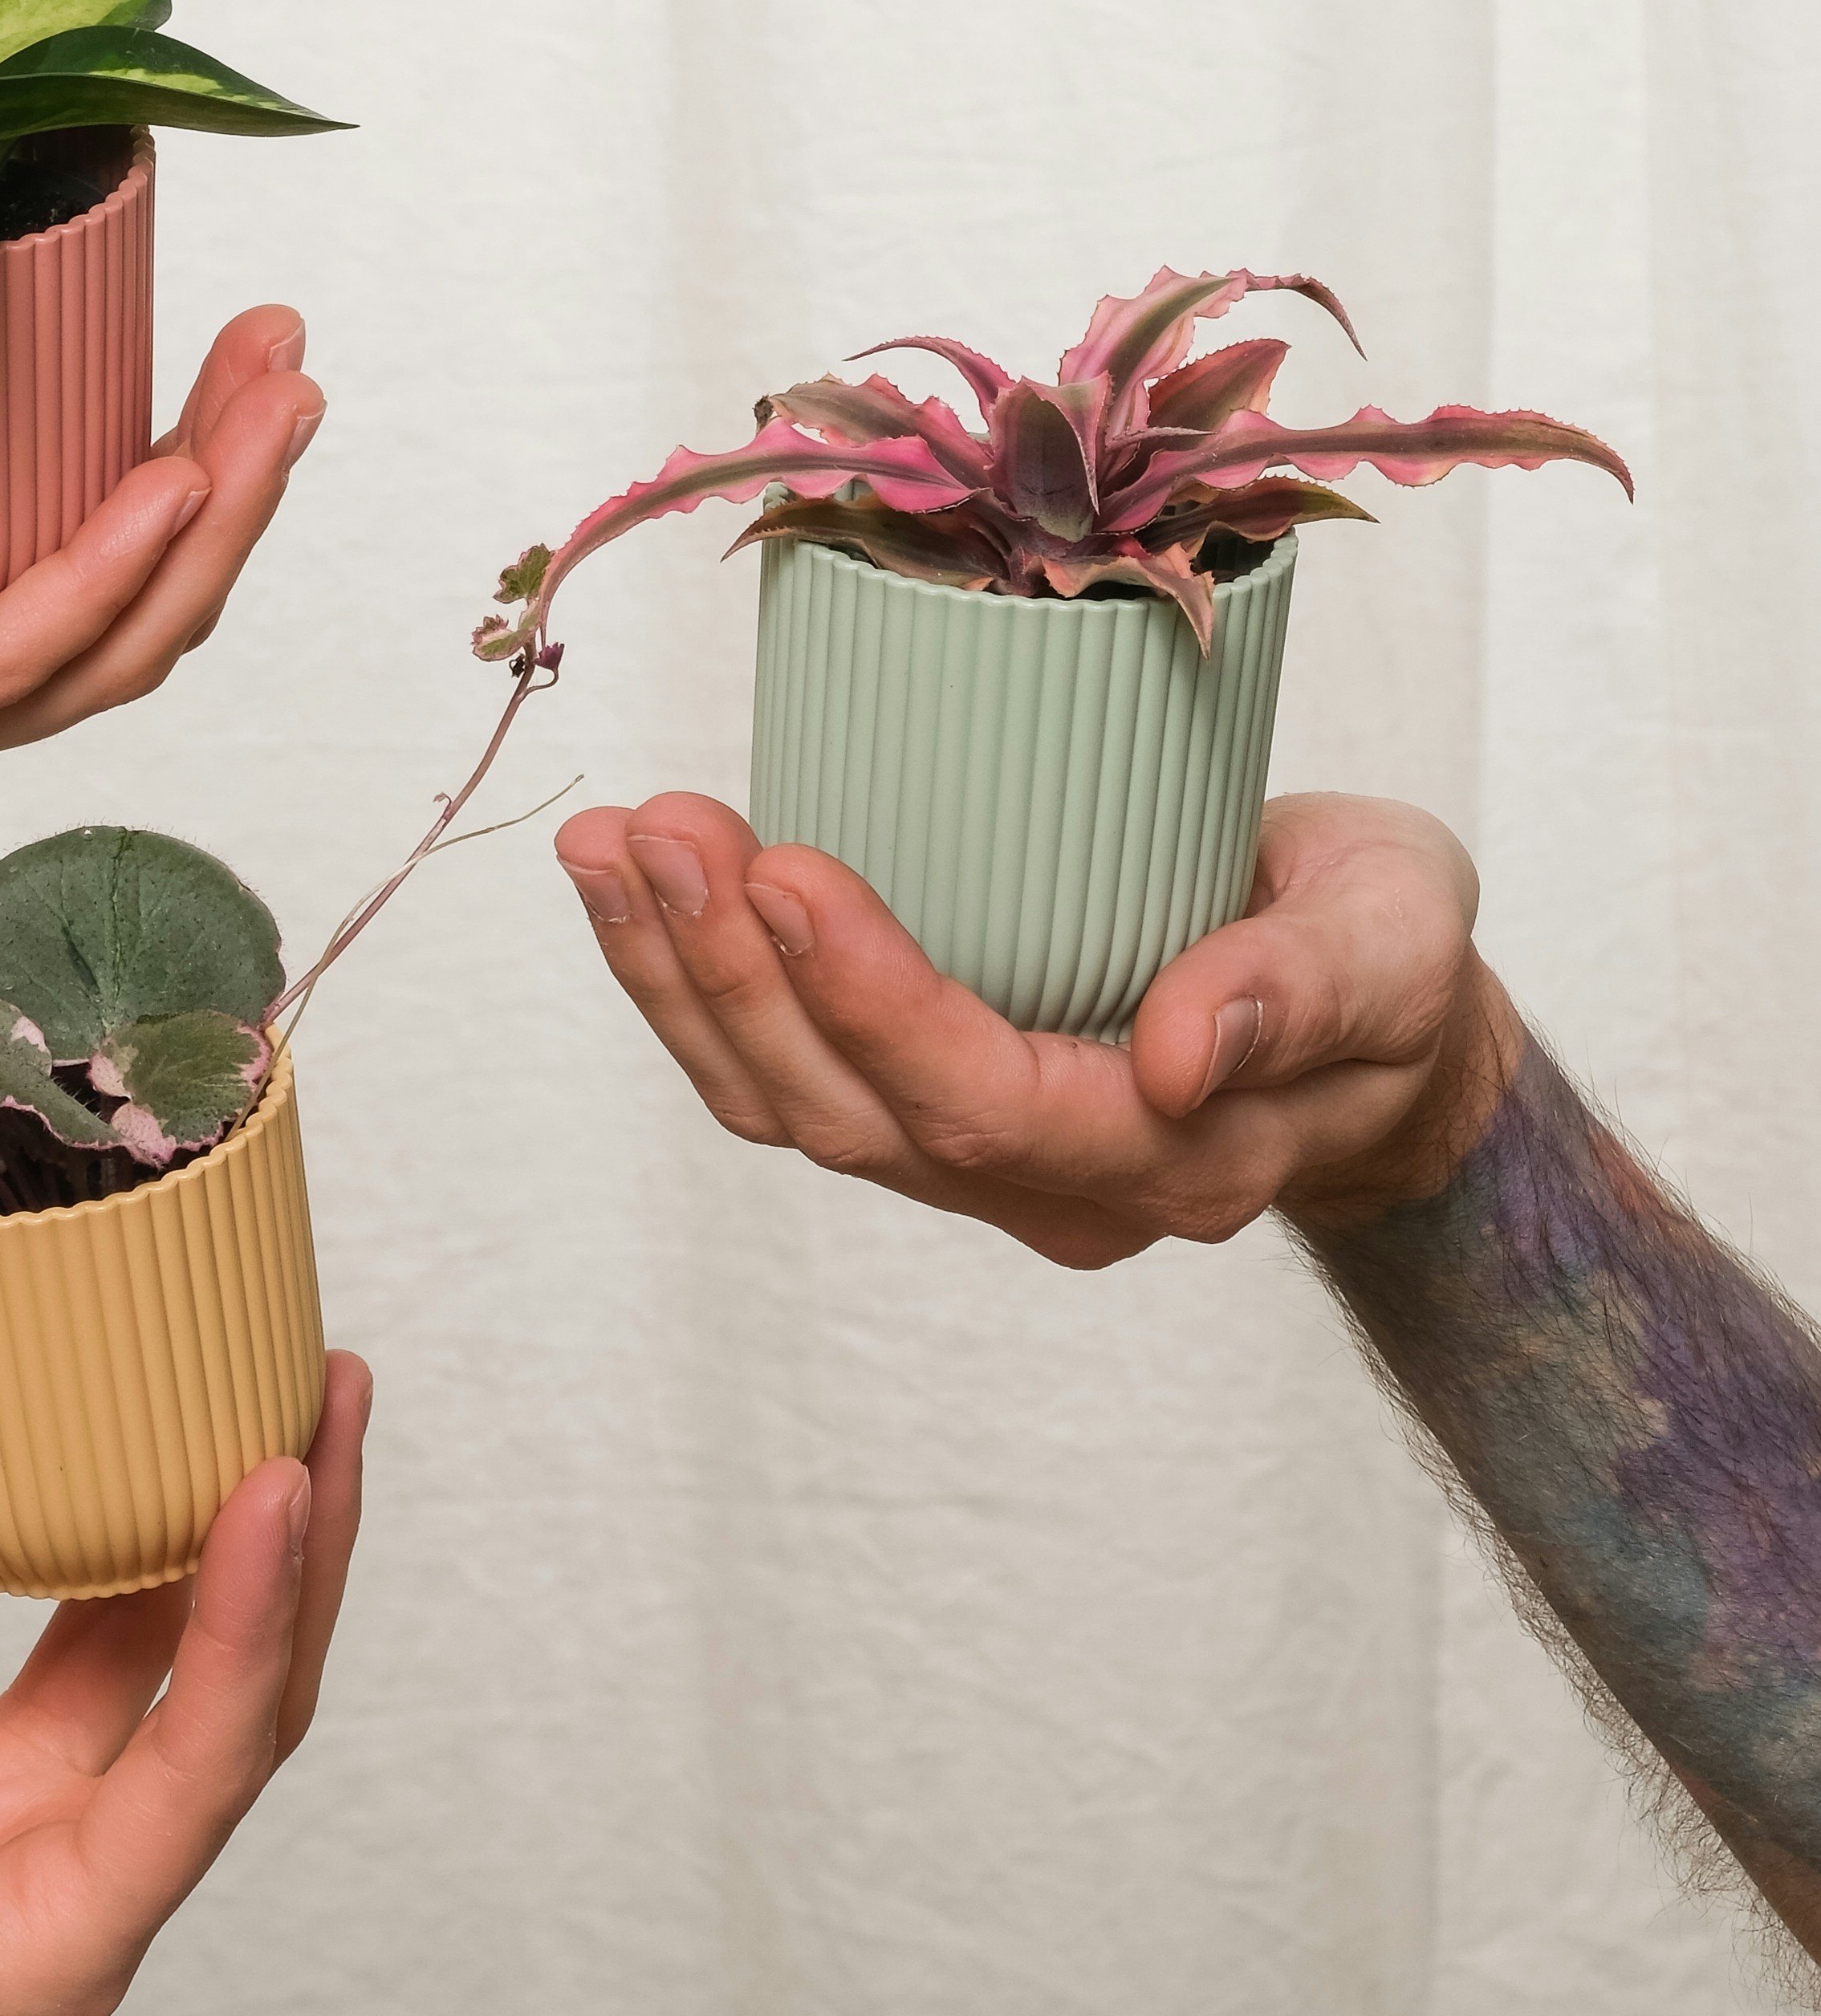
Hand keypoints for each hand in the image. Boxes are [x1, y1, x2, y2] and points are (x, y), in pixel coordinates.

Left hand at [0, 306, 323, 991]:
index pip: (78, 539)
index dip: (176, 450)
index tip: (224, 328)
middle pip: (136, 593)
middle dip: (237, 472)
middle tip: (290, 352)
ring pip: (110, 638)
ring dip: (214, 522)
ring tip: (279, 407)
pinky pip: (3, 656)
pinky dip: (96, 576)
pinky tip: (164, 489)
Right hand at [0, 1357, 371, 2015]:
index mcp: (60, 1933)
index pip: (209, 1757)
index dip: (260, 1612)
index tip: (281, 1475)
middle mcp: (56, 1865)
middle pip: (210, 1687)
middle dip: (281, 1544)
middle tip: (324, 1391)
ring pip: (105, 1645)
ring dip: (155, 1522)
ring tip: (222, 1384)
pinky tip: (3, 1435)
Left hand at [552, 790, 1516, 1265]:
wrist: (1370, 1005)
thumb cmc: (1389, 953)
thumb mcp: (1397, 940)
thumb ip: (1308, 993)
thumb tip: (1183, 1055)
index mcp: (1171, 1160)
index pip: (986, 1104)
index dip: (873, 999)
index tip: (785, 865)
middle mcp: (1050, 1187)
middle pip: (853, 1112)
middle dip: (740, 972)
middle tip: (669, 827)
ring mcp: (972, 1159)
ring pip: (788, 1101)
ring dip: (682, 976)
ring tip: (617, 843)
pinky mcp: (917, 1103)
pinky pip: (777, 1068)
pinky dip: (688, 977)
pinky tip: (630, 877)